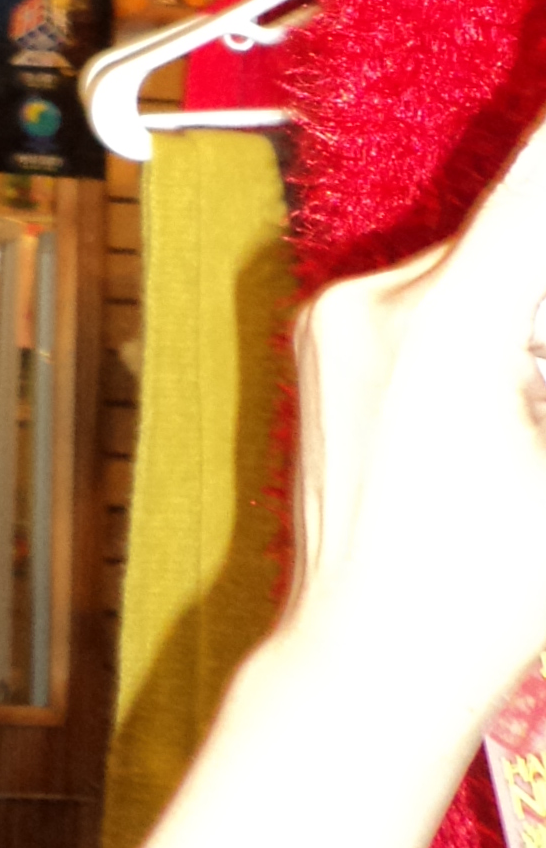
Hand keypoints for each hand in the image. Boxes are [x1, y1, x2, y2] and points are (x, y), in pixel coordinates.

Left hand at [289, 113, 545, 738]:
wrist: (365, 659)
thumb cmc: (491, 591)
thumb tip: (532, 294)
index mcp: (441, 325)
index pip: (535, 188)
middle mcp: (372, 301)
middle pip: (515, 235)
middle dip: (541, 263)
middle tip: (521, 394)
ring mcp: (335, 317)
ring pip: (476, 267)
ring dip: (524, 297)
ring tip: (510, 415)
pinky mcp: (323, 340)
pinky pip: (431, 297)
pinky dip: (488, 317)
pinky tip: (504, 397)